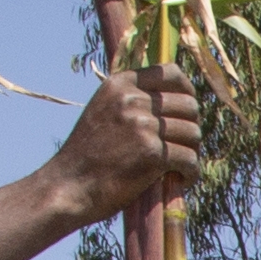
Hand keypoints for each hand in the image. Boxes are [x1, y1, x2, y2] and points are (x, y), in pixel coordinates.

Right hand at [56, 64, 207, 211]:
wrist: (68, 186)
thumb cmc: (88, 154)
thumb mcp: (103, 110)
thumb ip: (132, 99)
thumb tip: (175, 97)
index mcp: (120, 84)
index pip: (170, 73)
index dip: (186, 91)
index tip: (186, 111)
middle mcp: (132, 100)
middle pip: (189, 105)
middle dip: (190, 127)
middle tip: (182, 146)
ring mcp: (142, 125)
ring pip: (193, 133)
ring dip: (192, 151)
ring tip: (180, 165)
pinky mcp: (151, 153)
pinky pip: (190, 159)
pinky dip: (191, 172)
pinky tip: (182, 178)